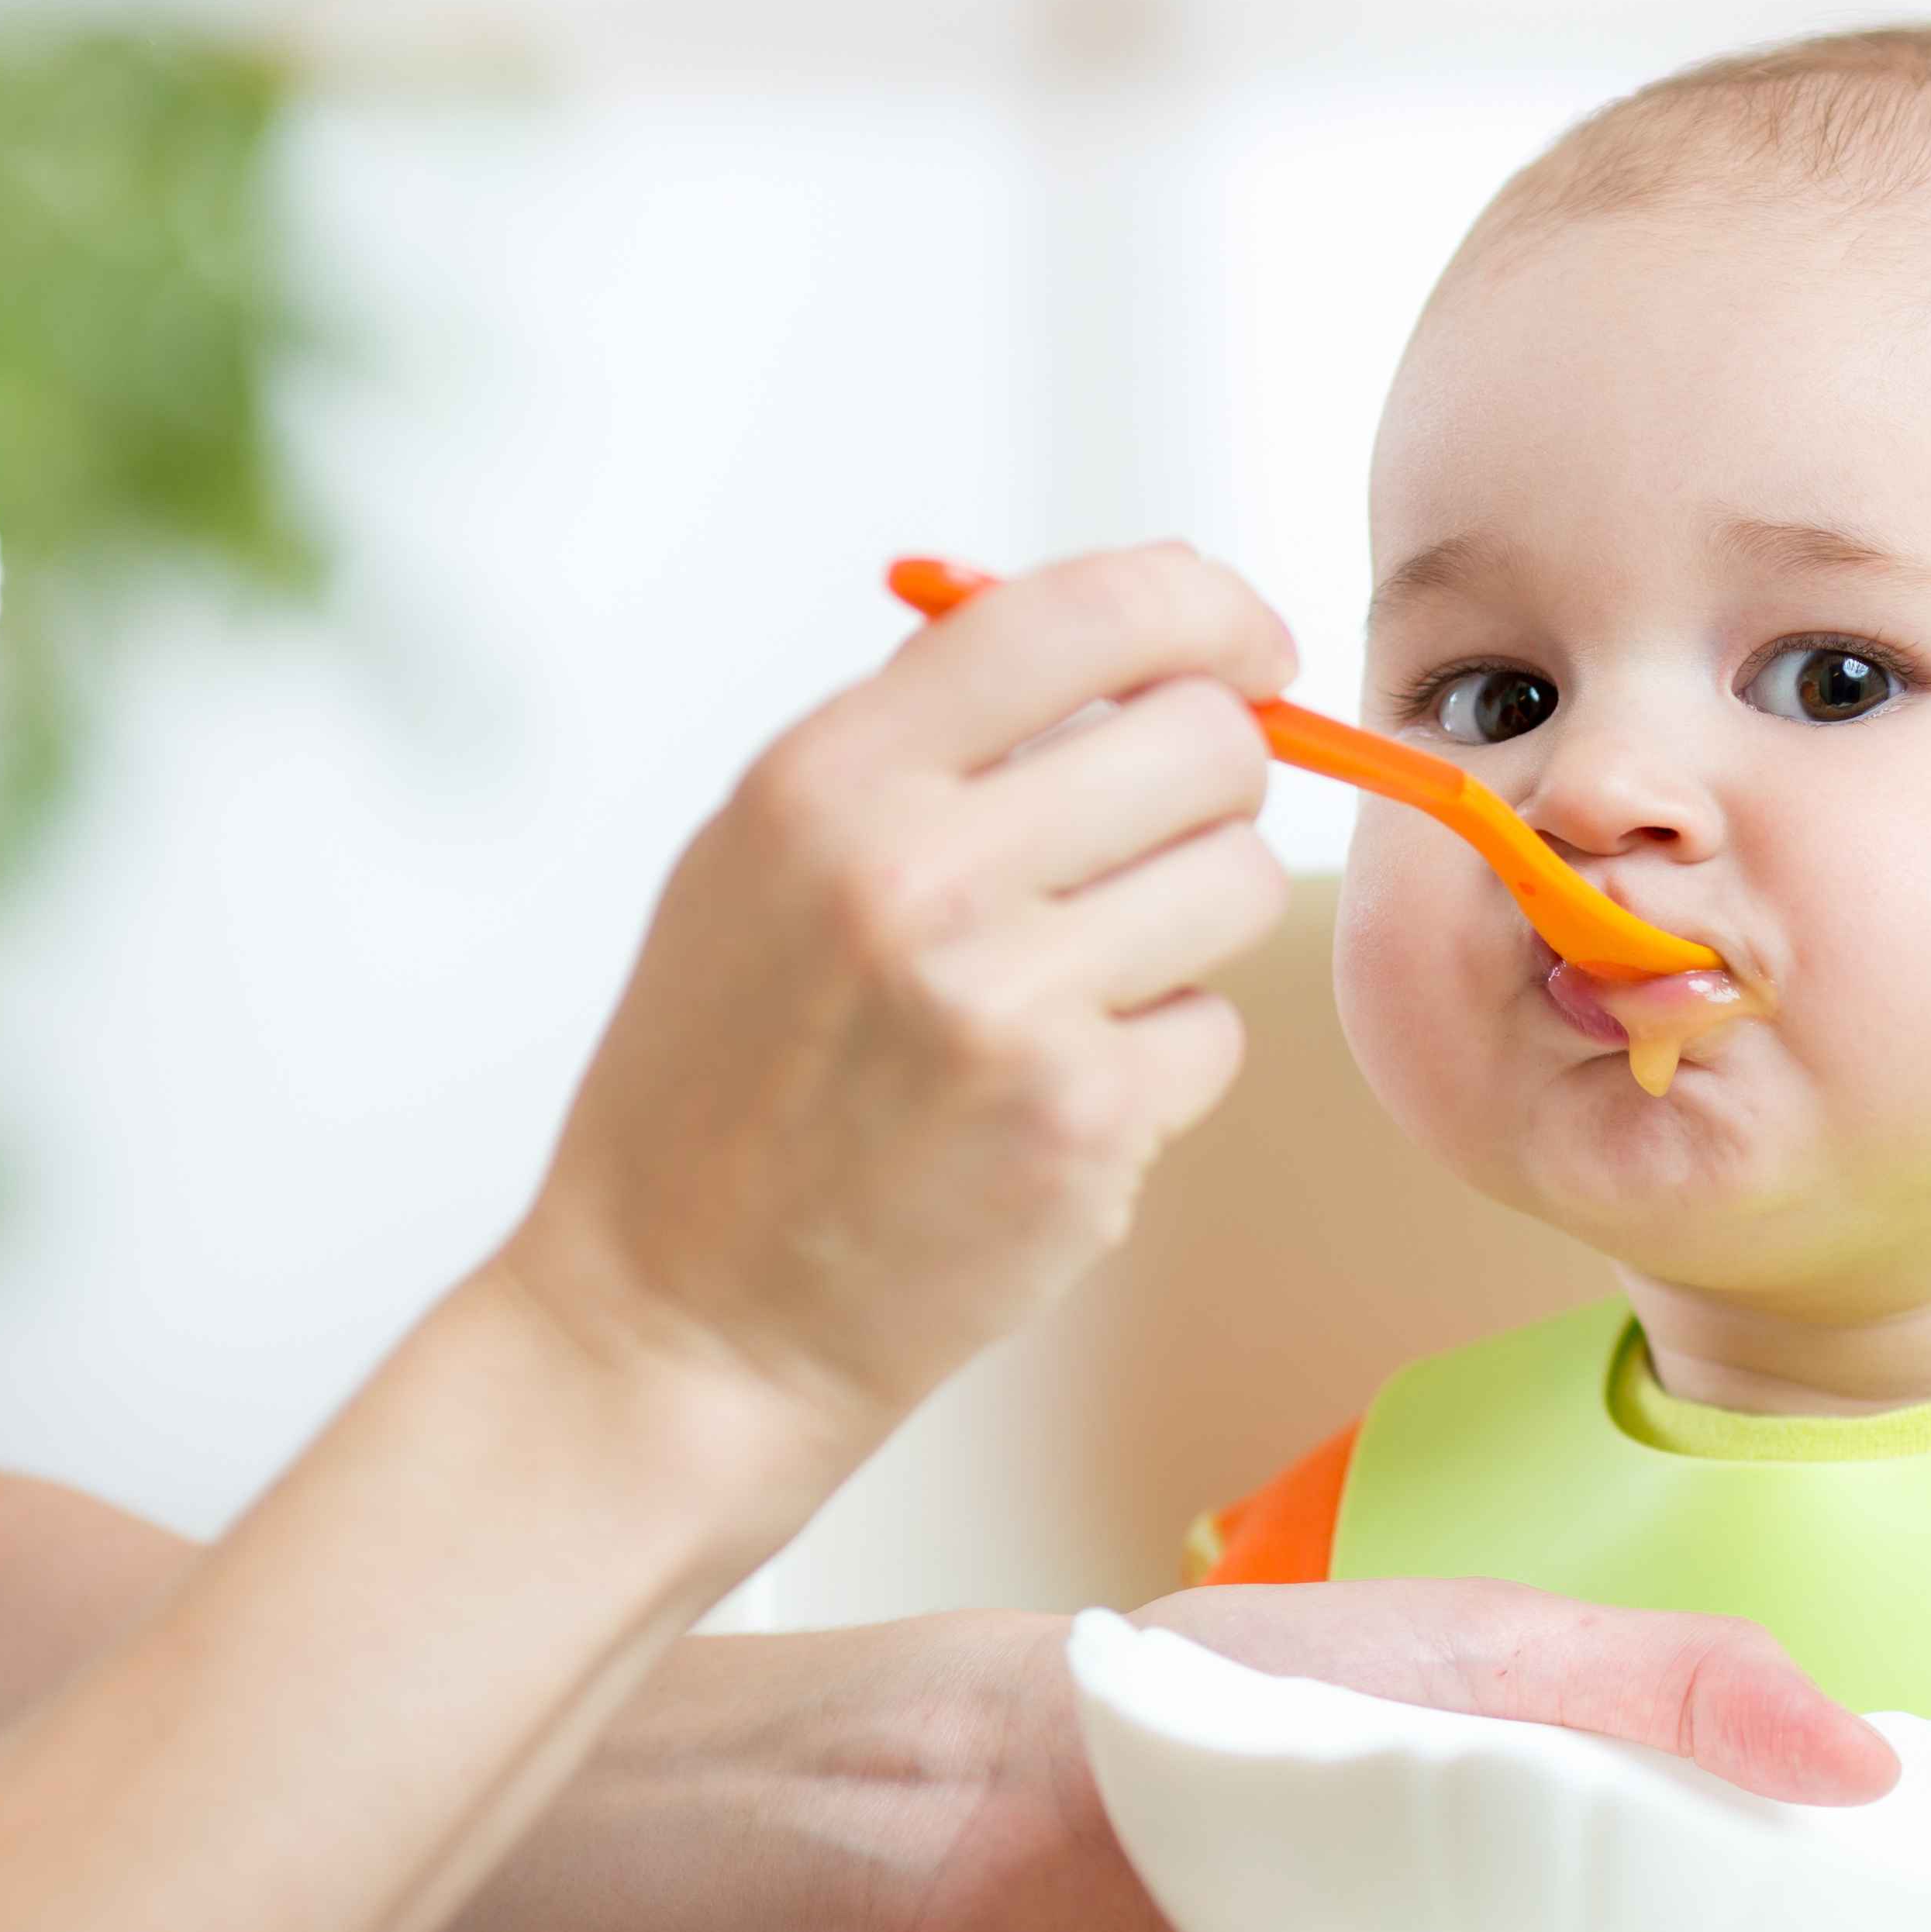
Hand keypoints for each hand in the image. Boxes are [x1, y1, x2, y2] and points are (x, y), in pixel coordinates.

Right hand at [497, 545, 1294, 1487]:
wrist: (682, 1322)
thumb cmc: (723, 1087)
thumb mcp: (760, 859)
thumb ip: (923, 739)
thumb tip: (1122, 643)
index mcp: (832, 780)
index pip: (1083, 612)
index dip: (1205, 609)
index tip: (1248, 650)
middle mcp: (919, 874)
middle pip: (1204, 741)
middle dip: (1213, 781)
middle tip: (1154, 838)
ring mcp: (1009, 1003)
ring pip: (1241, 878)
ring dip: (1191, 921)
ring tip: (1079, 981)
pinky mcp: (1085, 1123)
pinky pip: (1217, 1027)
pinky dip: (1161, 1057)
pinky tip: (1055, 1094)